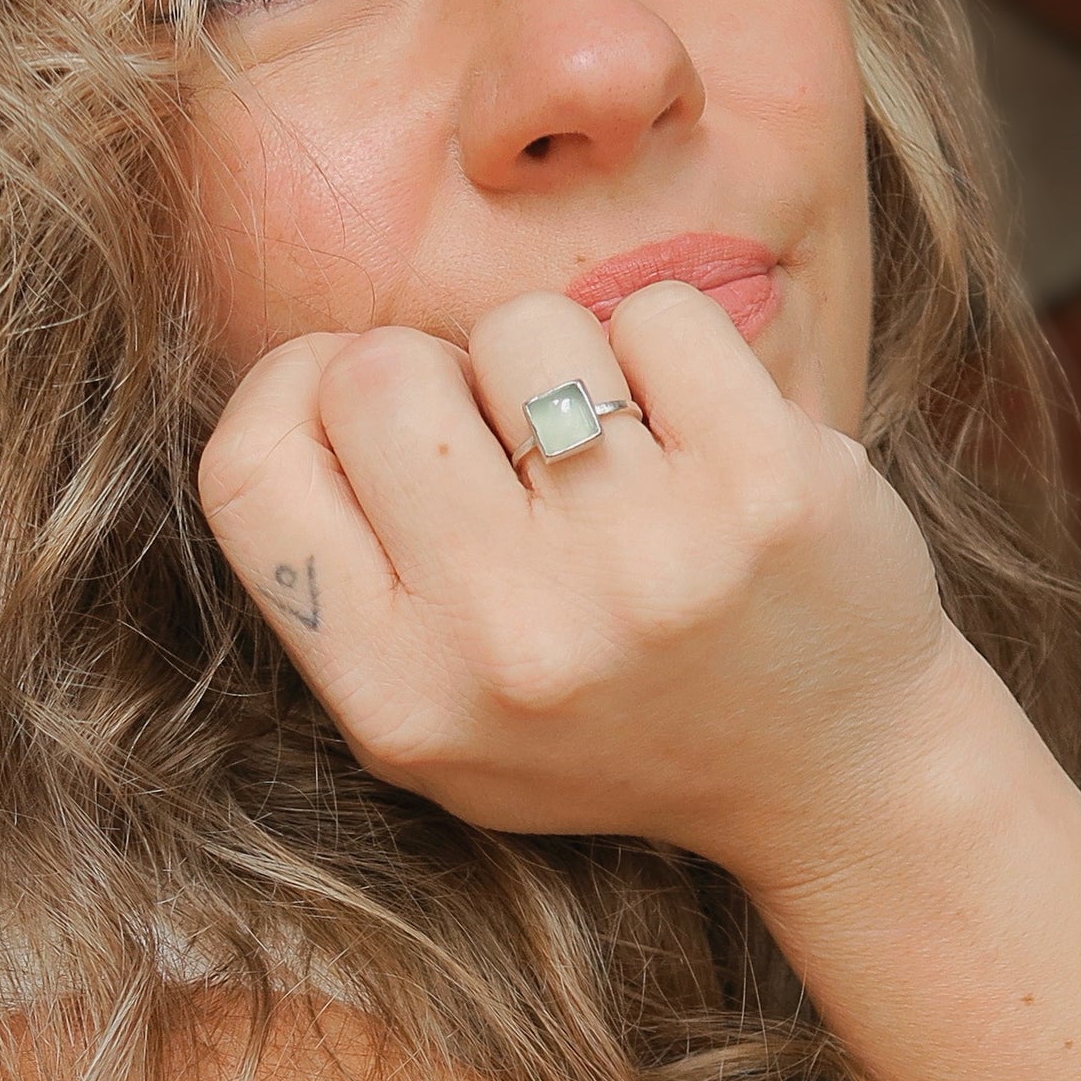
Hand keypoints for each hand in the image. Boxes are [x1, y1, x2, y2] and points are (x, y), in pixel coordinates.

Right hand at [198, 281, 962, 882]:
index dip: (288, 395)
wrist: (835, 767)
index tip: (353, 395)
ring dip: (562, 366)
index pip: (246, 472)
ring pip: (523, 325)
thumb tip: (315, 377)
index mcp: (400, 698)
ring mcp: (643, 561)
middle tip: (505, 441)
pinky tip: (700, 445)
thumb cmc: (617, 724)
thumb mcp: (441, 718)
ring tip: (618, 461)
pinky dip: (670, 354)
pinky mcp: (763, 487)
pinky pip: (655, 313)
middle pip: (375, 373)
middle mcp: (510, 639)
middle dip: (435, 376)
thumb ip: (343, 578)